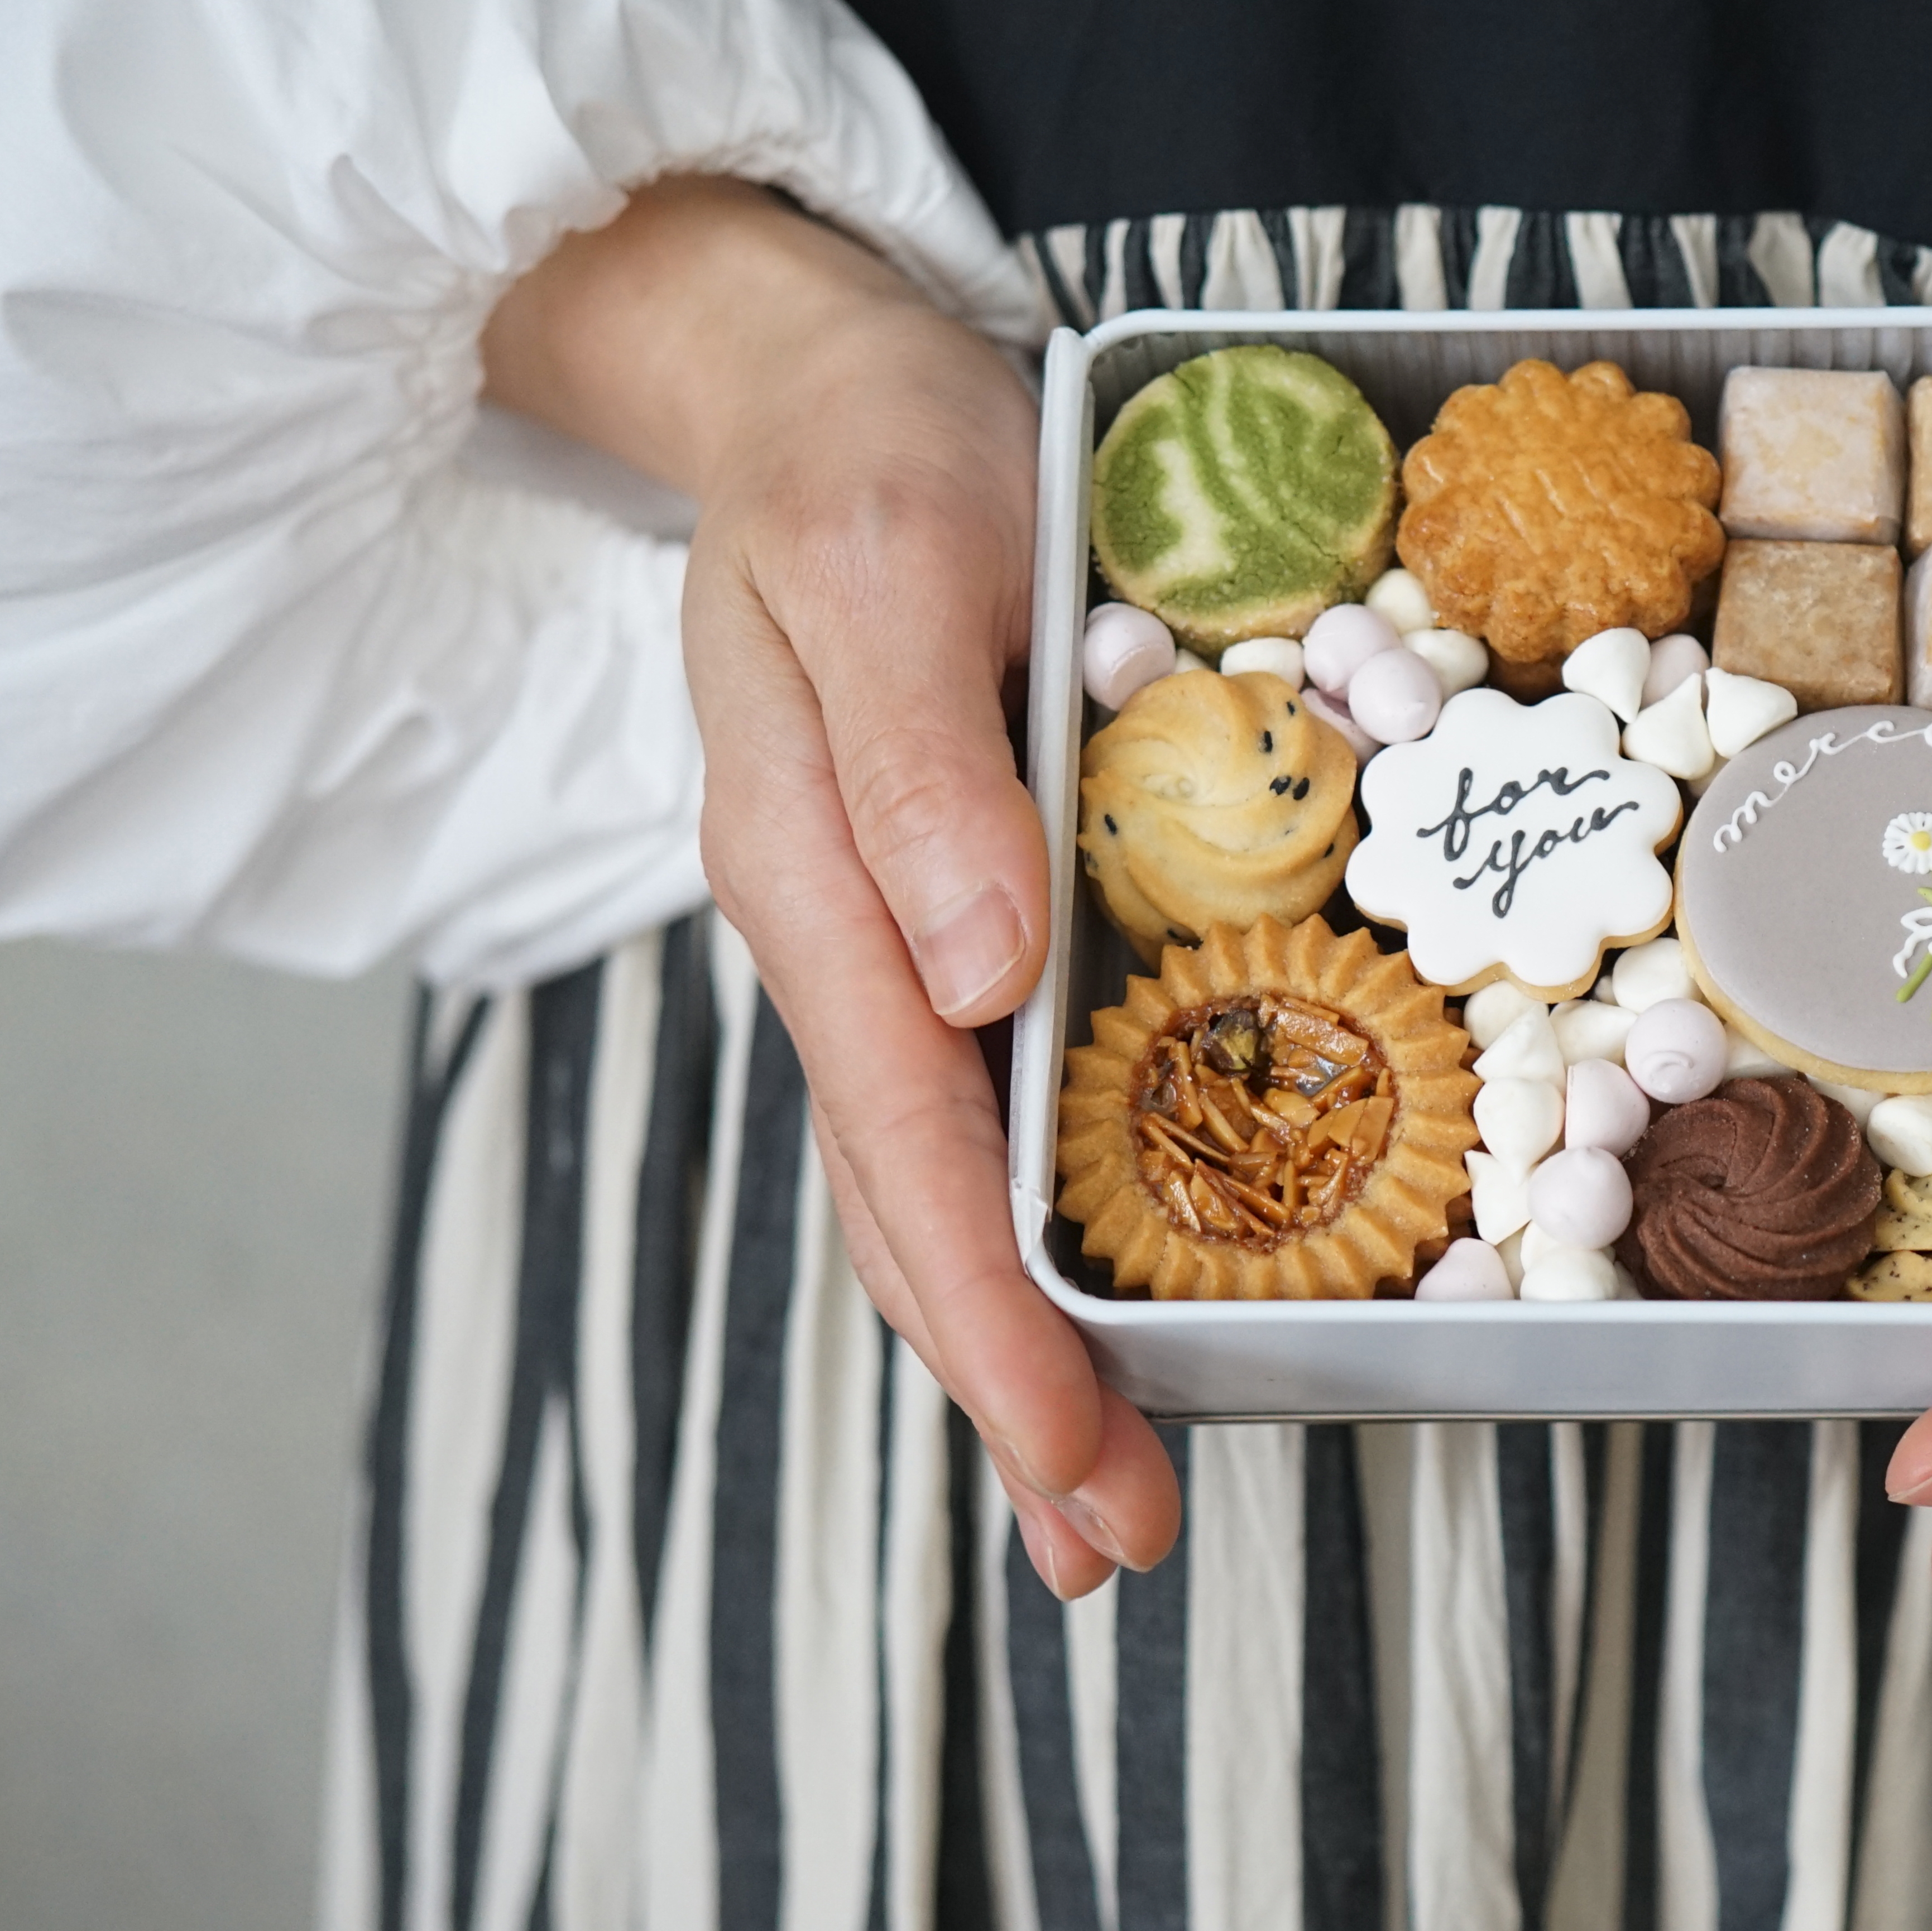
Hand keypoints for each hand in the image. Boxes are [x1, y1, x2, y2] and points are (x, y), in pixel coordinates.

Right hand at [485, 180, 1175, 1599]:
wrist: (812, 386)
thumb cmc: (871, 453)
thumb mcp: (890, 559)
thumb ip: (918, 763)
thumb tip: (975, 973)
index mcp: (817, 876)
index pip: (909, 1143)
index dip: (993, 1317)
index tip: (1075, 1451)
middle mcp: (845, 938)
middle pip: (913, 1210)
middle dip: (1013, 1390)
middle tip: (1119, 1544)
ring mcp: (887, 939)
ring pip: (937, 1186)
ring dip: (1017, 1346)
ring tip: (1109, 1495)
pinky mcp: (938, 916)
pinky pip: (973, 1109)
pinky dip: (1027, 1227)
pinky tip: (1094, 1303)